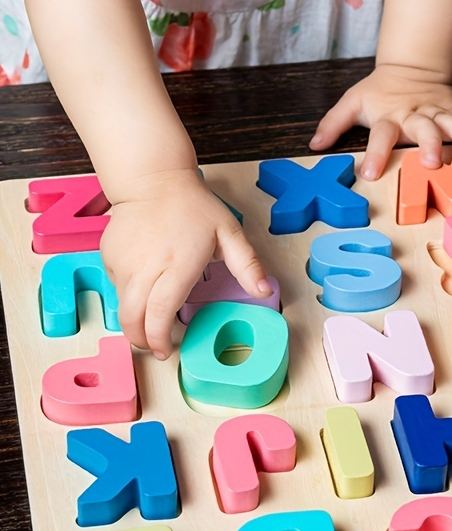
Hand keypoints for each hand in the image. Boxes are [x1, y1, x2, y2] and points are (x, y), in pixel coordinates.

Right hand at [100, 169, 270, 359]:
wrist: (152, 179)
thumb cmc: (192, 206)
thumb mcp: (229, 232)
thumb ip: (247, 264)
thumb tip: (264, 291)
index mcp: (177, 265)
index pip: (160, 312)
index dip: (159, 337)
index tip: (166, 350)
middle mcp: (145, 267)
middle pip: (133, 317)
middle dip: (141, 339)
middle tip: (156, 347)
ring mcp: (123, 262)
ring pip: (122, 305)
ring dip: (134, 321)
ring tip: (149, 327)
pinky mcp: (109, 256)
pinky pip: (116, 286)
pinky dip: (127, 297)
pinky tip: (143, 291)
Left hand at [308, 64, 451, 180]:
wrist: (411, 66)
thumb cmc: (380, 91)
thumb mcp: (352, 102)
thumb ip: (333, 124)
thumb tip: (313, 146)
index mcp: (390, 115)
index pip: (380, 134)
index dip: (374, 152)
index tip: (369, 172)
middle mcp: (416, 115)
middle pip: (424, 129)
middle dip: (429, 144)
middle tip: (432, 161)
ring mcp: (440, 114)